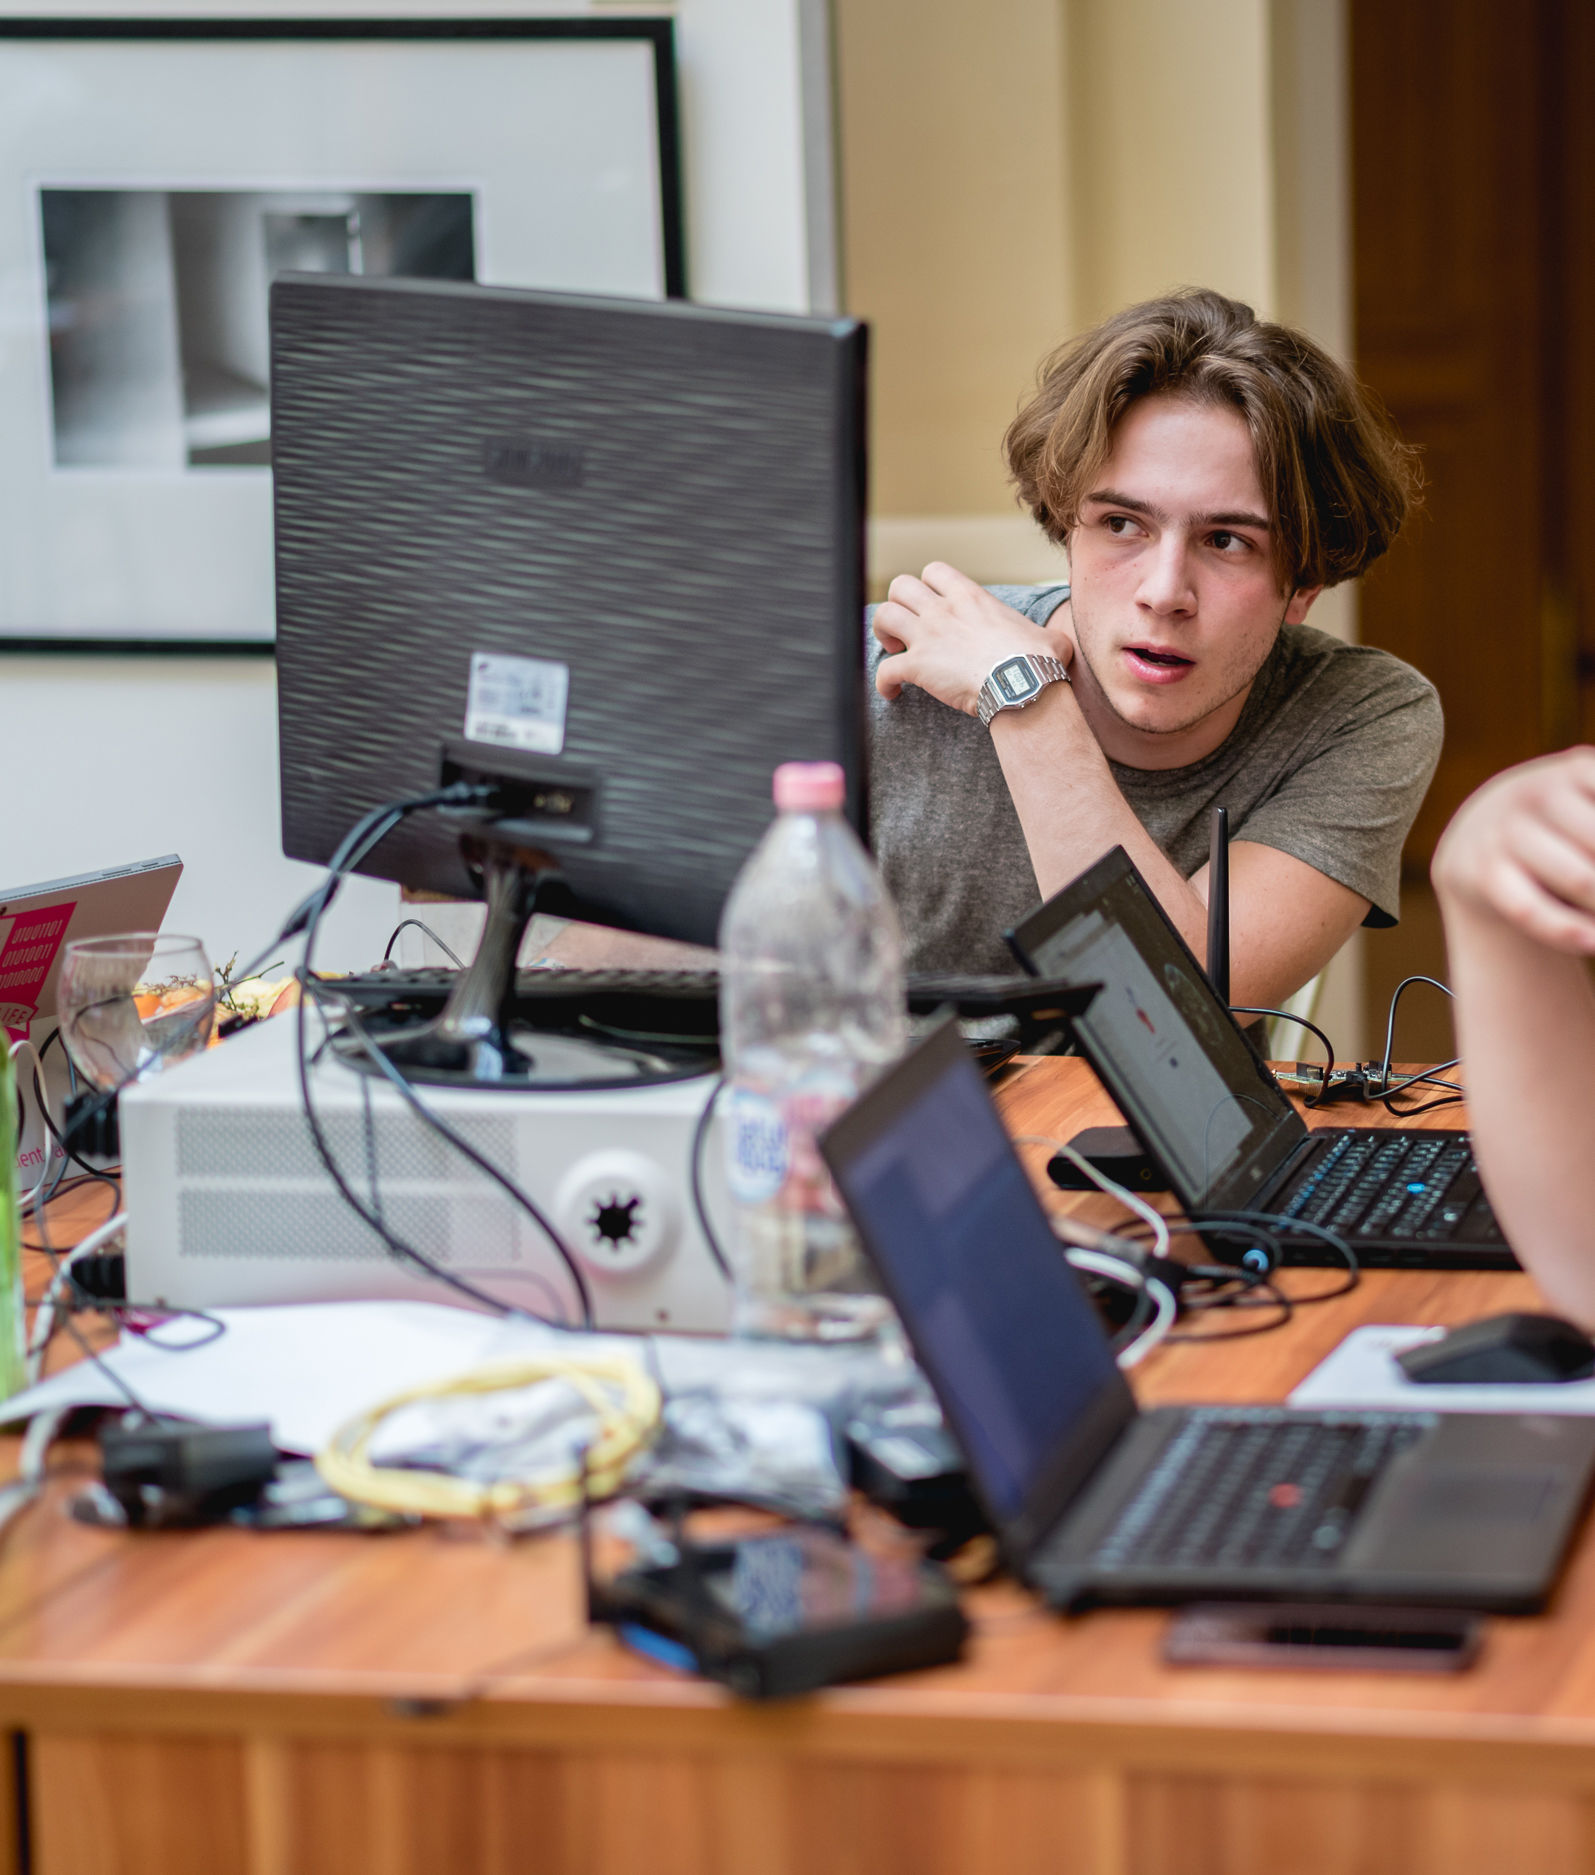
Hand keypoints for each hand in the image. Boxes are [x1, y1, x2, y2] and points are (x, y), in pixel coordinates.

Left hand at [873, 562, 1073, 713]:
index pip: (935, 571)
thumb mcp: (1048, 636)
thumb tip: (1058, 645)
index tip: (932, 605)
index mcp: (970, 596)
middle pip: (900, 585)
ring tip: (895, 651)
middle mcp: (943, 610)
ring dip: (883, 633)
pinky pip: (885, 670)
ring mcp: (928, 636)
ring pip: (883, 616)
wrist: (1024, 684)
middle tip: (908, 627)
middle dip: (898, 603)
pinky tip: (892, 692)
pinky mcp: (918, 666)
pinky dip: (883, 682)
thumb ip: (1044, 634)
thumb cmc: (1039, 661)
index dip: (927, 586)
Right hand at [1432, 747, 1594, 951]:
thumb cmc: (1562, 820)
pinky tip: (1593, 942)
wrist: (1481, 831)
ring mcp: (1508, 831)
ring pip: (1580, 879)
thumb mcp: (1590, 798)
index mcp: (1580, 769)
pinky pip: (1532, 910)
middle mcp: (1539, 793)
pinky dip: (1568, 931)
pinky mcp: (1485, 871)